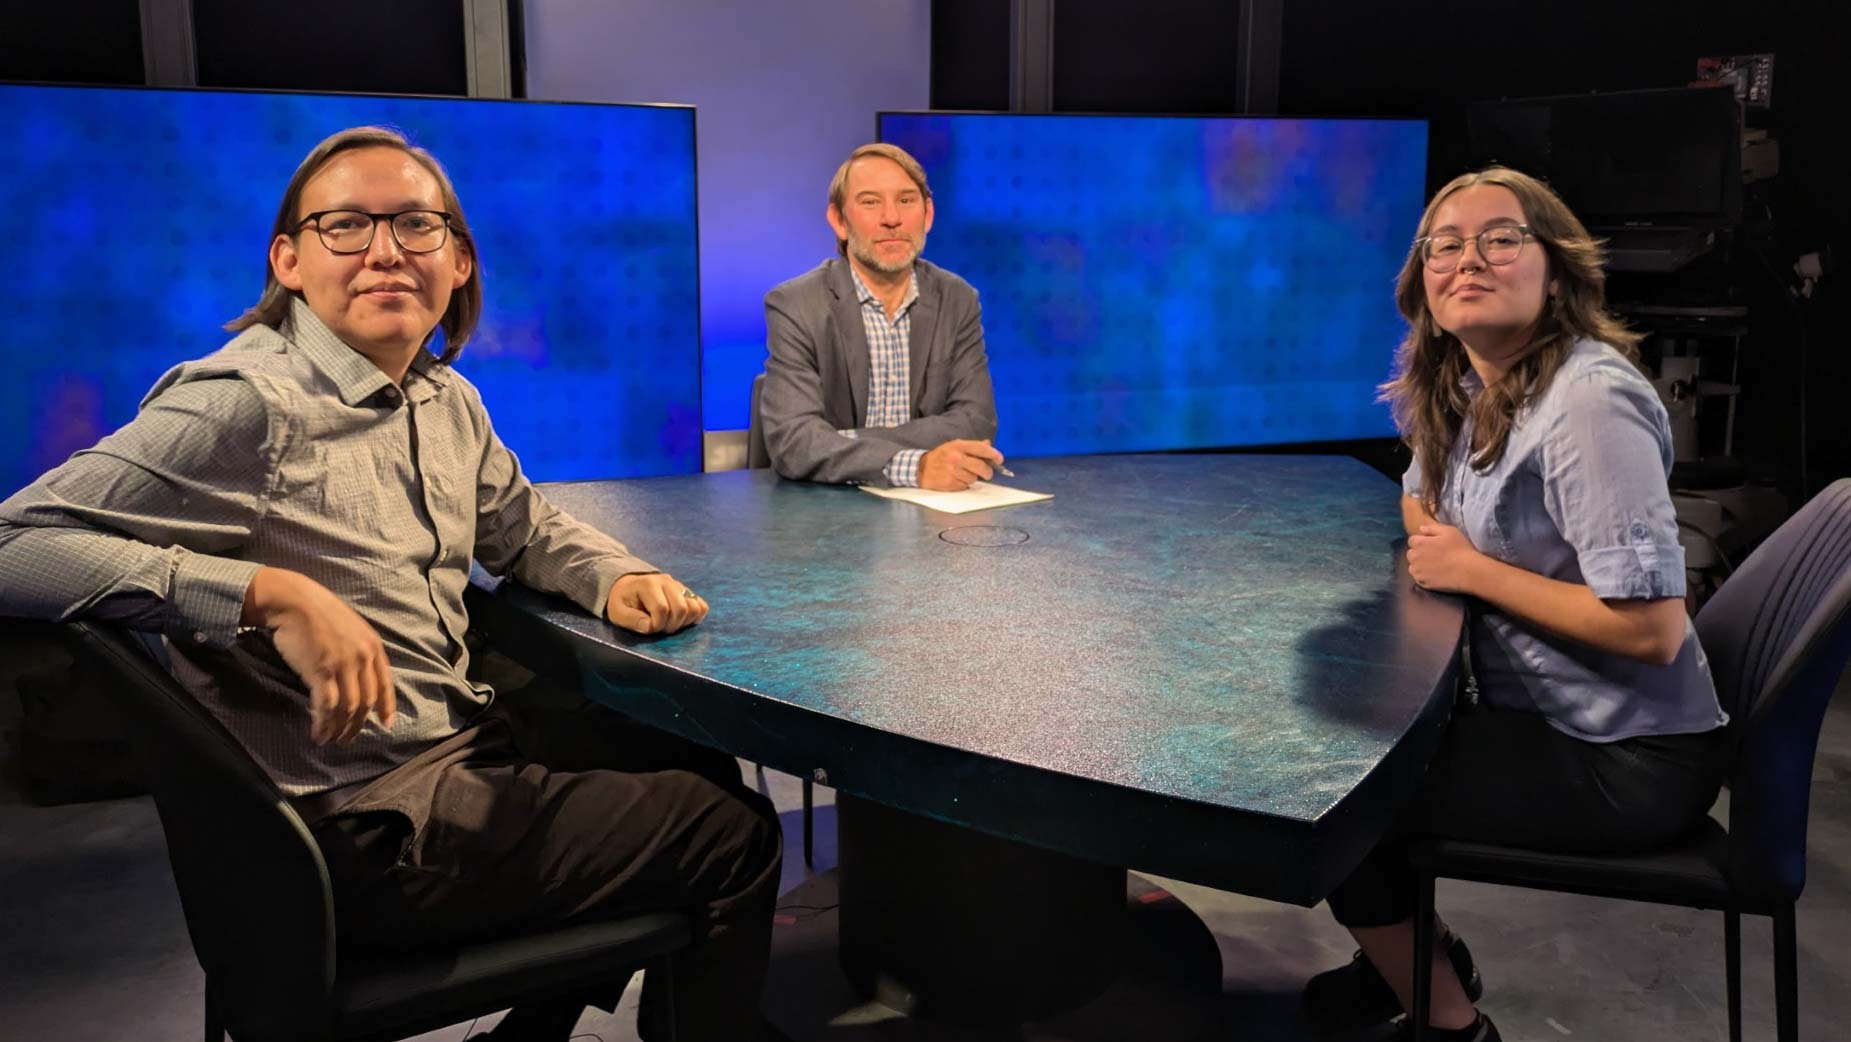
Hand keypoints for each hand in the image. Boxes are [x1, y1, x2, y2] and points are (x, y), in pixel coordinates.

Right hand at [243, 567, 394, 744]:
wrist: (294, 600)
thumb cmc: (319, 612)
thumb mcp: (351, 628)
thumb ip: (360, 651)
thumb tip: (359, 676)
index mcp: (374, 646)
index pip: (386, 684)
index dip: (387, 707)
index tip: (385, 725)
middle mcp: (363, 657)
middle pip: (366, 701)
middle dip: (358, 724)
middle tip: (347, 739)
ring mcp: (343, 665)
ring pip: (348, 708)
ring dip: (339, 729)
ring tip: (330, 740)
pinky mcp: (321, 671)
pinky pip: (327, 706)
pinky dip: (323, 724)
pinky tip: (318, 733)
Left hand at [607, 572, 709, 634]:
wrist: (628, 587)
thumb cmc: (623, 601)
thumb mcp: (617, 612)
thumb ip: (630, 619)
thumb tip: (648, 626)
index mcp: (648, 584)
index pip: (662, 609)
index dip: (656, 625)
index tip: (648, 628)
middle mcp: (667, 581)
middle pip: (681, 608)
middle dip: (671, 625)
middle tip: (659, 628)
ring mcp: (680, 586)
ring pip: (695, 607)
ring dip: (684, 622)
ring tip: (669, 624)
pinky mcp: (687, 592)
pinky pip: (702, 606)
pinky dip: (695, 617)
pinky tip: (681, 621)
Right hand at [918, 439, 1004, 490]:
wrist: (921, 469)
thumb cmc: (940, 457)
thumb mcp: (954, 446)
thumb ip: (972, 446)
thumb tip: (988, 444)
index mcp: (958, 446)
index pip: (981, 449)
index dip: (993, 454)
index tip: (1000, 459)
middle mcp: (956, 458)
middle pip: (981, 467)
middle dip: (987, 471)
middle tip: (987, 473)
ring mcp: (953, 471)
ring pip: (974, 478)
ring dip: (972, 478)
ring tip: (962, 474)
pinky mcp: (950, 483)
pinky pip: (965, 486)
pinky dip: (964, 484)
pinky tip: (956, 479)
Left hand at [1406, 523, 1486, 594]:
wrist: (1468, 571)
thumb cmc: (1460, 549)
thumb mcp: (1449, 531)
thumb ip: (1432, 528)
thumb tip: (1420, 529)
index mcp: (1419, 543)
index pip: (1412, 540)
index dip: (1422, 542)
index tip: (1432, 545)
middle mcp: (1414, 557)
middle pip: (1411, 554)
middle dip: (1419, 553)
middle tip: (1434, 555)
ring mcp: (1417, 571)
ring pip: (1413, 566)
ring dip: (1420, 565)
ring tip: (1434, 566)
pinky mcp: (1422, 583)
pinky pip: (1418, 578)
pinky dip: (1423, 576)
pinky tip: (1435, 574)